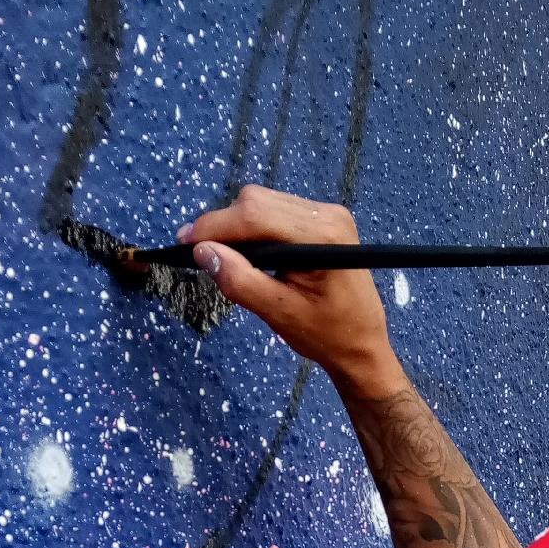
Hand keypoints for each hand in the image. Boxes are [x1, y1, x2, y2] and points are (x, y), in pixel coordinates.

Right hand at [180, 186, 400, 389]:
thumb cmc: (327, 335)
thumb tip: (203, 252)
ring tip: (227, 257)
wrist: (363, 345)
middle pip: (257, 202)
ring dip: (239, 226)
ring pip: (264, 203)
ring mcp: (328, 214)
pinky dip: (256, 228)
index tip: (185, 243)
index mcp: (322, 235)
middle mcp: (327, 214)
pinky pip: (277, 211)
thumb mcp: (279, 313)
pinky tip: (253, 254)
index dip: (214, 226)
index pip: (255, 215)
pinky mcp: (324, 220)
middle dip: (224, 225)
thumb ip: (240, 280)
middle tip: (203, 255)